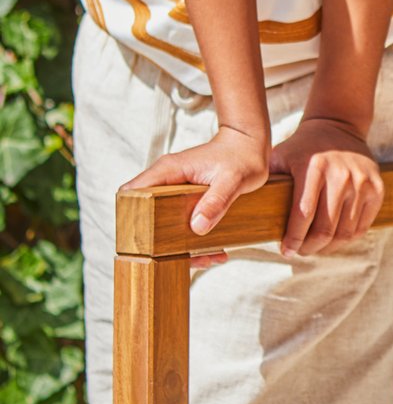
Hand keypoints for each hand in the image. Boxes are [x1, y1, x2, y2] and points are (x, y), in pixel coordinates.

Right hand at [123, 125, 270, 267]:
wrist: (250, 144)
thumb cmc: (242, 156)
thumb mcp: (233, 180)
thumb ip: (216, 201)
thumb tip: (197, 227)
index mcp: (169, 170)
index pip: (132, 193)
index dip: (130, 218)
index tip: (143, 243)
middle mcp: (167, 179)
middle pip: (145, 214)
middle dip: (158, 242)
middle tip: (184, 258)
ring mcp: (175, 189)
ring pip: (163, 223)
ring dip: (180, 246)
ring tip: (207, 258)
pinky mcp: (185, 198)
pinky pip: (179, 221)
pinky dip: (193, 239)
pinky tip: (214, 251)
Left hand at [270, 118, 384, 256]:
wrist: (338, 127)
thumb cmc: (302, 148)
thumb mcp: (280, 157)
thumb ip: (268, 182)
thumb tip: (246, 211)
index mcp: (314, 168)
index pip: (303, 215)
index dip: (293, 239)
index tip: (286, 251)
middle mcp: (341, 176)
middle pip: (325, 229)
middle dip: (309, 247)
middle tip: (299, 252)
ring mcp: (362, 183)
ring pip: (345, 233)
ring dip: (328, 247)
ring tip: (315, 248)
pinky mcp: (377, 189)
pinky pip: (362, 227)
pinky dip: (346, 239)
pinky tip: (333, 240)